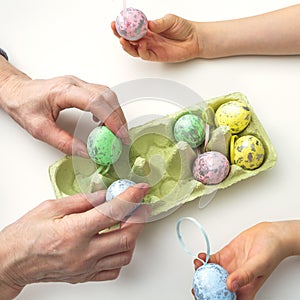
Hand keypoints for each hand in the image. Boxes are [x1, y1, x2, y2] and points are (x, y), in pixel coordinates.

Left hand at [0, 57, 129, 155]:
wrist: (16, 91)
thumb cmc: (23, 105)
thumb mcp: (39, 129)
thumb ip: (63, 142)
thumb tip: (86, 152)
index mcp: (63, 91)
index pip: (95, 102)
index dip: (111, 119)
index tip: (119, 135)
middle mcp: (75, 83)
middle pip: (106, 97)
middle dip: (119, 118)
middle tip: (122, 138)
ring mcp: (79, 83)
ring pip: (107, 94)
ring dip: (116, 113)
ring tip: (117, 132)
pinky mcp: (81, 87)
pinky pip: (102, 95)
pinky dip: (109, 109)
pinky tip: (105, 121)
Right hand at [0, 183, 149, 298]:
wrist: (12, 261)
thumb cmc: (26, 233)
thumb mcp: (52, 207)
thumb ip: (83, 201)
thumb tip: (105, 195)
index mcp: (74, 231)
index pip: (112, 212)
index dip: (131, 198)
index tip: (140, 189)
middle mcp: (83, 253)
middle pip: (126, 237)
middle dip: (139, 218)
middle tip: (140, 206)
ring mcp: (85, 267)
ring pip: (124, 255)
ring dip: (133, 236)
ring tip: (129, 222)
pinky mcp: (84, 276)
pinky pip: (113, 270)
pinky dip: (121, 255)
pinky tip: (117, 243)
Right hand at [112, 14, 199, 61]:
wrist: (195, 39)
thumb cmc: (183, 28)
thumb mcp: (170, 20)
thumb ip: (157, 23)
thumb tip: (147, 24)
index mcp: (148, 29)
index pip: (132, 28)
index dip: (123, 26)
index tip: (116, 22)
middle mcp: (148, 39)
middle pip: (130, 40)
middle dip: (120, 35)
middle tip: (116, 30)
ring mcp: (151, 48)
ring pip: (134, 50)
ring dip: (127, 45)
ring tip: (123, 39)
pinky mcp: (157, 56)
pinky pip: (145, 55)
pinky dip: (141, 50)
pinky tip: (141, 44)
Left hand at [194, 222, 290, 299]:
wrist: (269, 234)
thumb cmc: (271, 252)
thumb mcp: (259, 265)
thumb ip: (245, 275)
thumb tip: (230, 286)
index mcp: (245, 288)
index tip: (205, 298)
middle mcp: (235, 280)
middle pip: (216, 289)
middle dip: (204, 289)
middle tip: (195, 286)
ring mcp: (228, 268)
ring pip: (211, 274)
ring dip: (202, 272)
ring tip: (197, 265)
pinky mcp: (224, 256)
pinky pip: (211, 260)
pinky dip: (204, 259)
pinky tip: (201, 256)